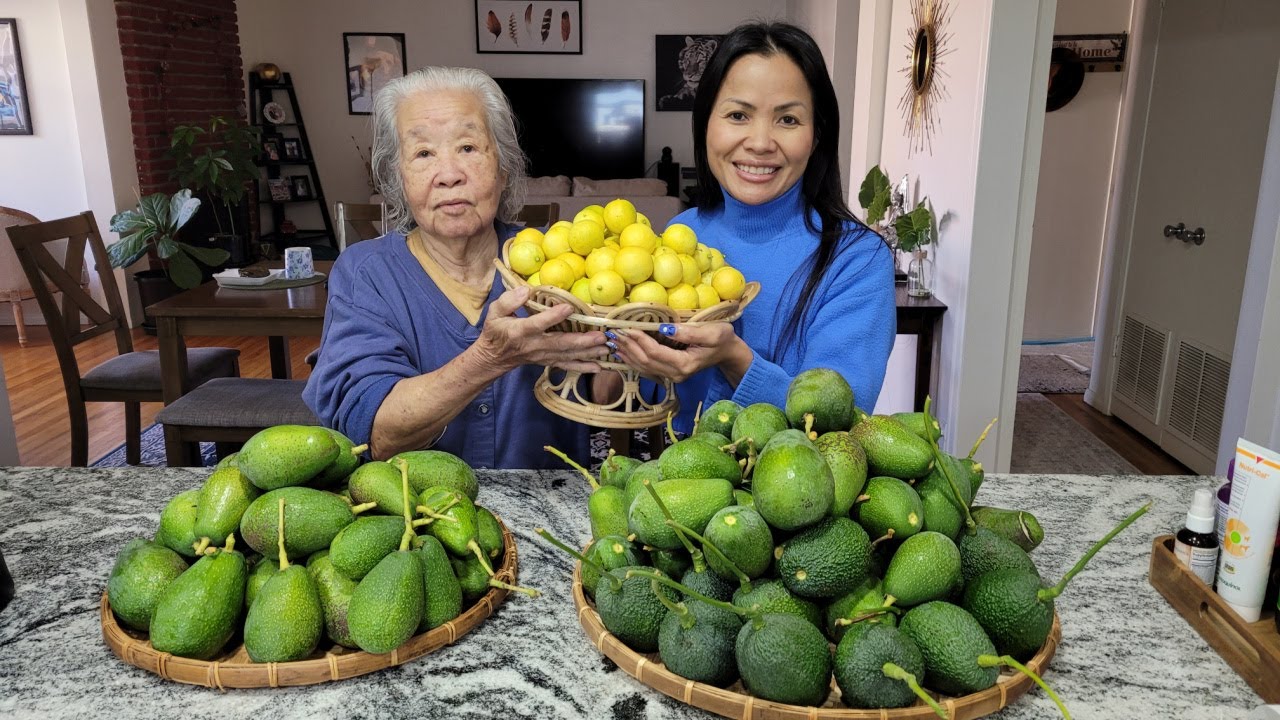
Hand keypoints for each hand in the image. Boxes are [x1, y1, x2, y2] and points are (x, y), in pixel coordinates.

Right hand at [474, 287, 607, 373]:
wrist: (493, 357)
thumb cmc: (496, 330)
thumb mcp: (494, 312)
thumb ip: (509, 300)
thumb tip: (527, 290)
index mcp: (521, 331)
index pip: (539, 323)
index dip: (553, 316)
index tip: (569, 307)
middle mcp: (535, 345)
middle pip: (561, 344)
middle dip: (582, 341)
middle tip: (600, 336)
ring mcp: (543, 355)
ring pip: (568, 355)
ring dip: (588, 353)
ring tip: (606, 348)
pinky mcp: (548, 361)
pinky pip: (567, 366)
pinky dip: (583, 367)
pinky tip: (599, 367)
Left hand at [607, 322, 750, 383]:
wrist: (727, 352)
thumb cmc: (722, 339)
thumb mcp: (712, 332)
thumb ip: (689, 332)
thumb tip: (665, 328)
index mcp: (684, 364)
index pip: (655, 352)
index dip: (639, 340)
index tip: (626, 327)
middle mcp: (675, 374)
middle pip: (645, 361)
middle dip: (628, 346)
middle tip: (613, 332)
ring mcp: (671, 376)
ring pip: (643, 367)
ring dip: (627, 353)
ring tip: (612, 341)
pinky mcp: (668, 373)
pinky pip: (646, 368)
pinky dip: (632, 359)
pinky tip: (622, 352)